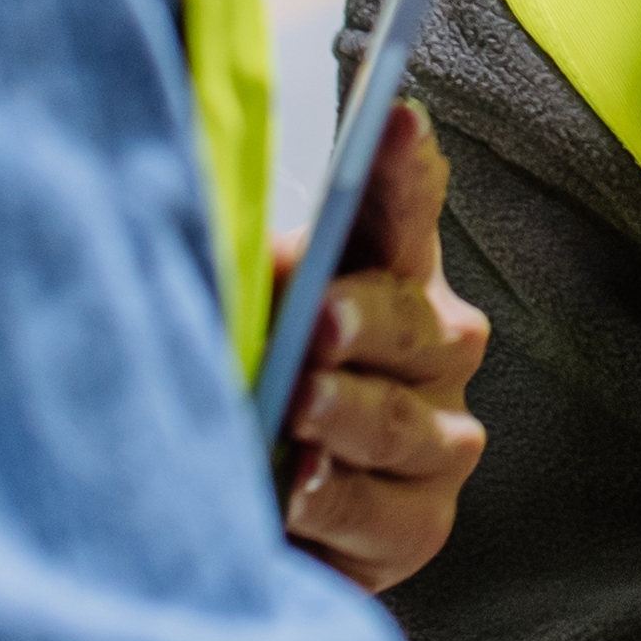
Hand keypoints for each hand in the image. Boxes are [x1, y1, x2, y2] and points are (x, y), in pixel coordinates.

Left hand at [274, 98, 490, 593]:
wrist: (250, 524)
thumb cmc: (242, 394)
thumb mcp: (240, 322)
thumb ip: (243, 282)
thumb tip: (202, 241)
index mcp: (389, 273)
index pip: (406, 207)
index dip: (404, 163)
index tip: (395, 116)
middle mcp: (435, 348)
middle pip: (412, 322)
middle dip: (362, 318)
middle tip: (317, 323)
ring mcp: (438, 439)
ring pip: (402, 422)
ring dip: (345, 415)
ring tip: (296, 412)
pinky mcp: (421, 524)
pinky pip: (387, 514)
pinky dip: (337, 503)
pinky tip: (296, 491)